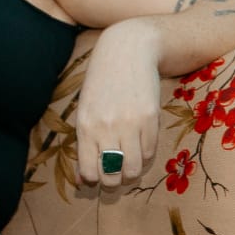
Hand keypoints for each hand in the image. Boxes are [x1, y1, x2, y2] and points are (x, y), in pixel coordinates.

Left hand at [74, 18, 161, 187]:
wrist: (127, 51)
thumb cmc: (101, 83)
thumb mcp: (86, 109)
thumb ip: (86, 142)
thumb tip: (83, 181)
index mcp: (85, 126)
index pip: (89, 171)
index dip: (93, 182)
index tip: (95, 179)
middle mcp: (107, 128)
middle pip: (112, 175)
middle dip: (113, 183)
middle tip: (114, 177)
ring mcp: (130, 124)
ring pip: (134, 169)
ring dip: (131, 174)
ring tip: (128, 166)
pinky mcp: (151, 119)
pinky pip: (149, 152)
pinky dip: (144, 155)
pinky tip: (139, 145)